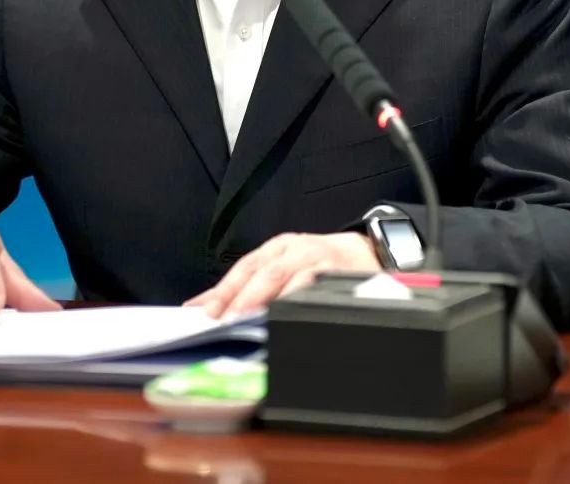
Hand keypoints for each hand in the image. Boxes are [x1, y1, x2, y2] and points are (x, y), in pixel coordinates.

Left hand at [184, 232, 380, 318]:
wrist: (367, 253)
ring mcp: (317, 259)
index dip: (225, 289)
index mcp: (277, 248)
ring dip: (266, 300)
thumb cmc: (319, 265)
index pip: (245, 267)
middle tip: (225, 321)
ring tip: (249, 321)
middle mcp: (295, 249)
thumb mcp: (282, 268)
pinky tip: (288, 316)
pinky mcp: (338, 273)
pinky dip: (299, 300)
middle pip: (263, 271)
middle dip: (242, 296)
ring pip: (287, 277)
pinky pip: (315, 285)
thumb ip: (246, 288)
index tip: (205, 312)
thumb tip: (201, 308)